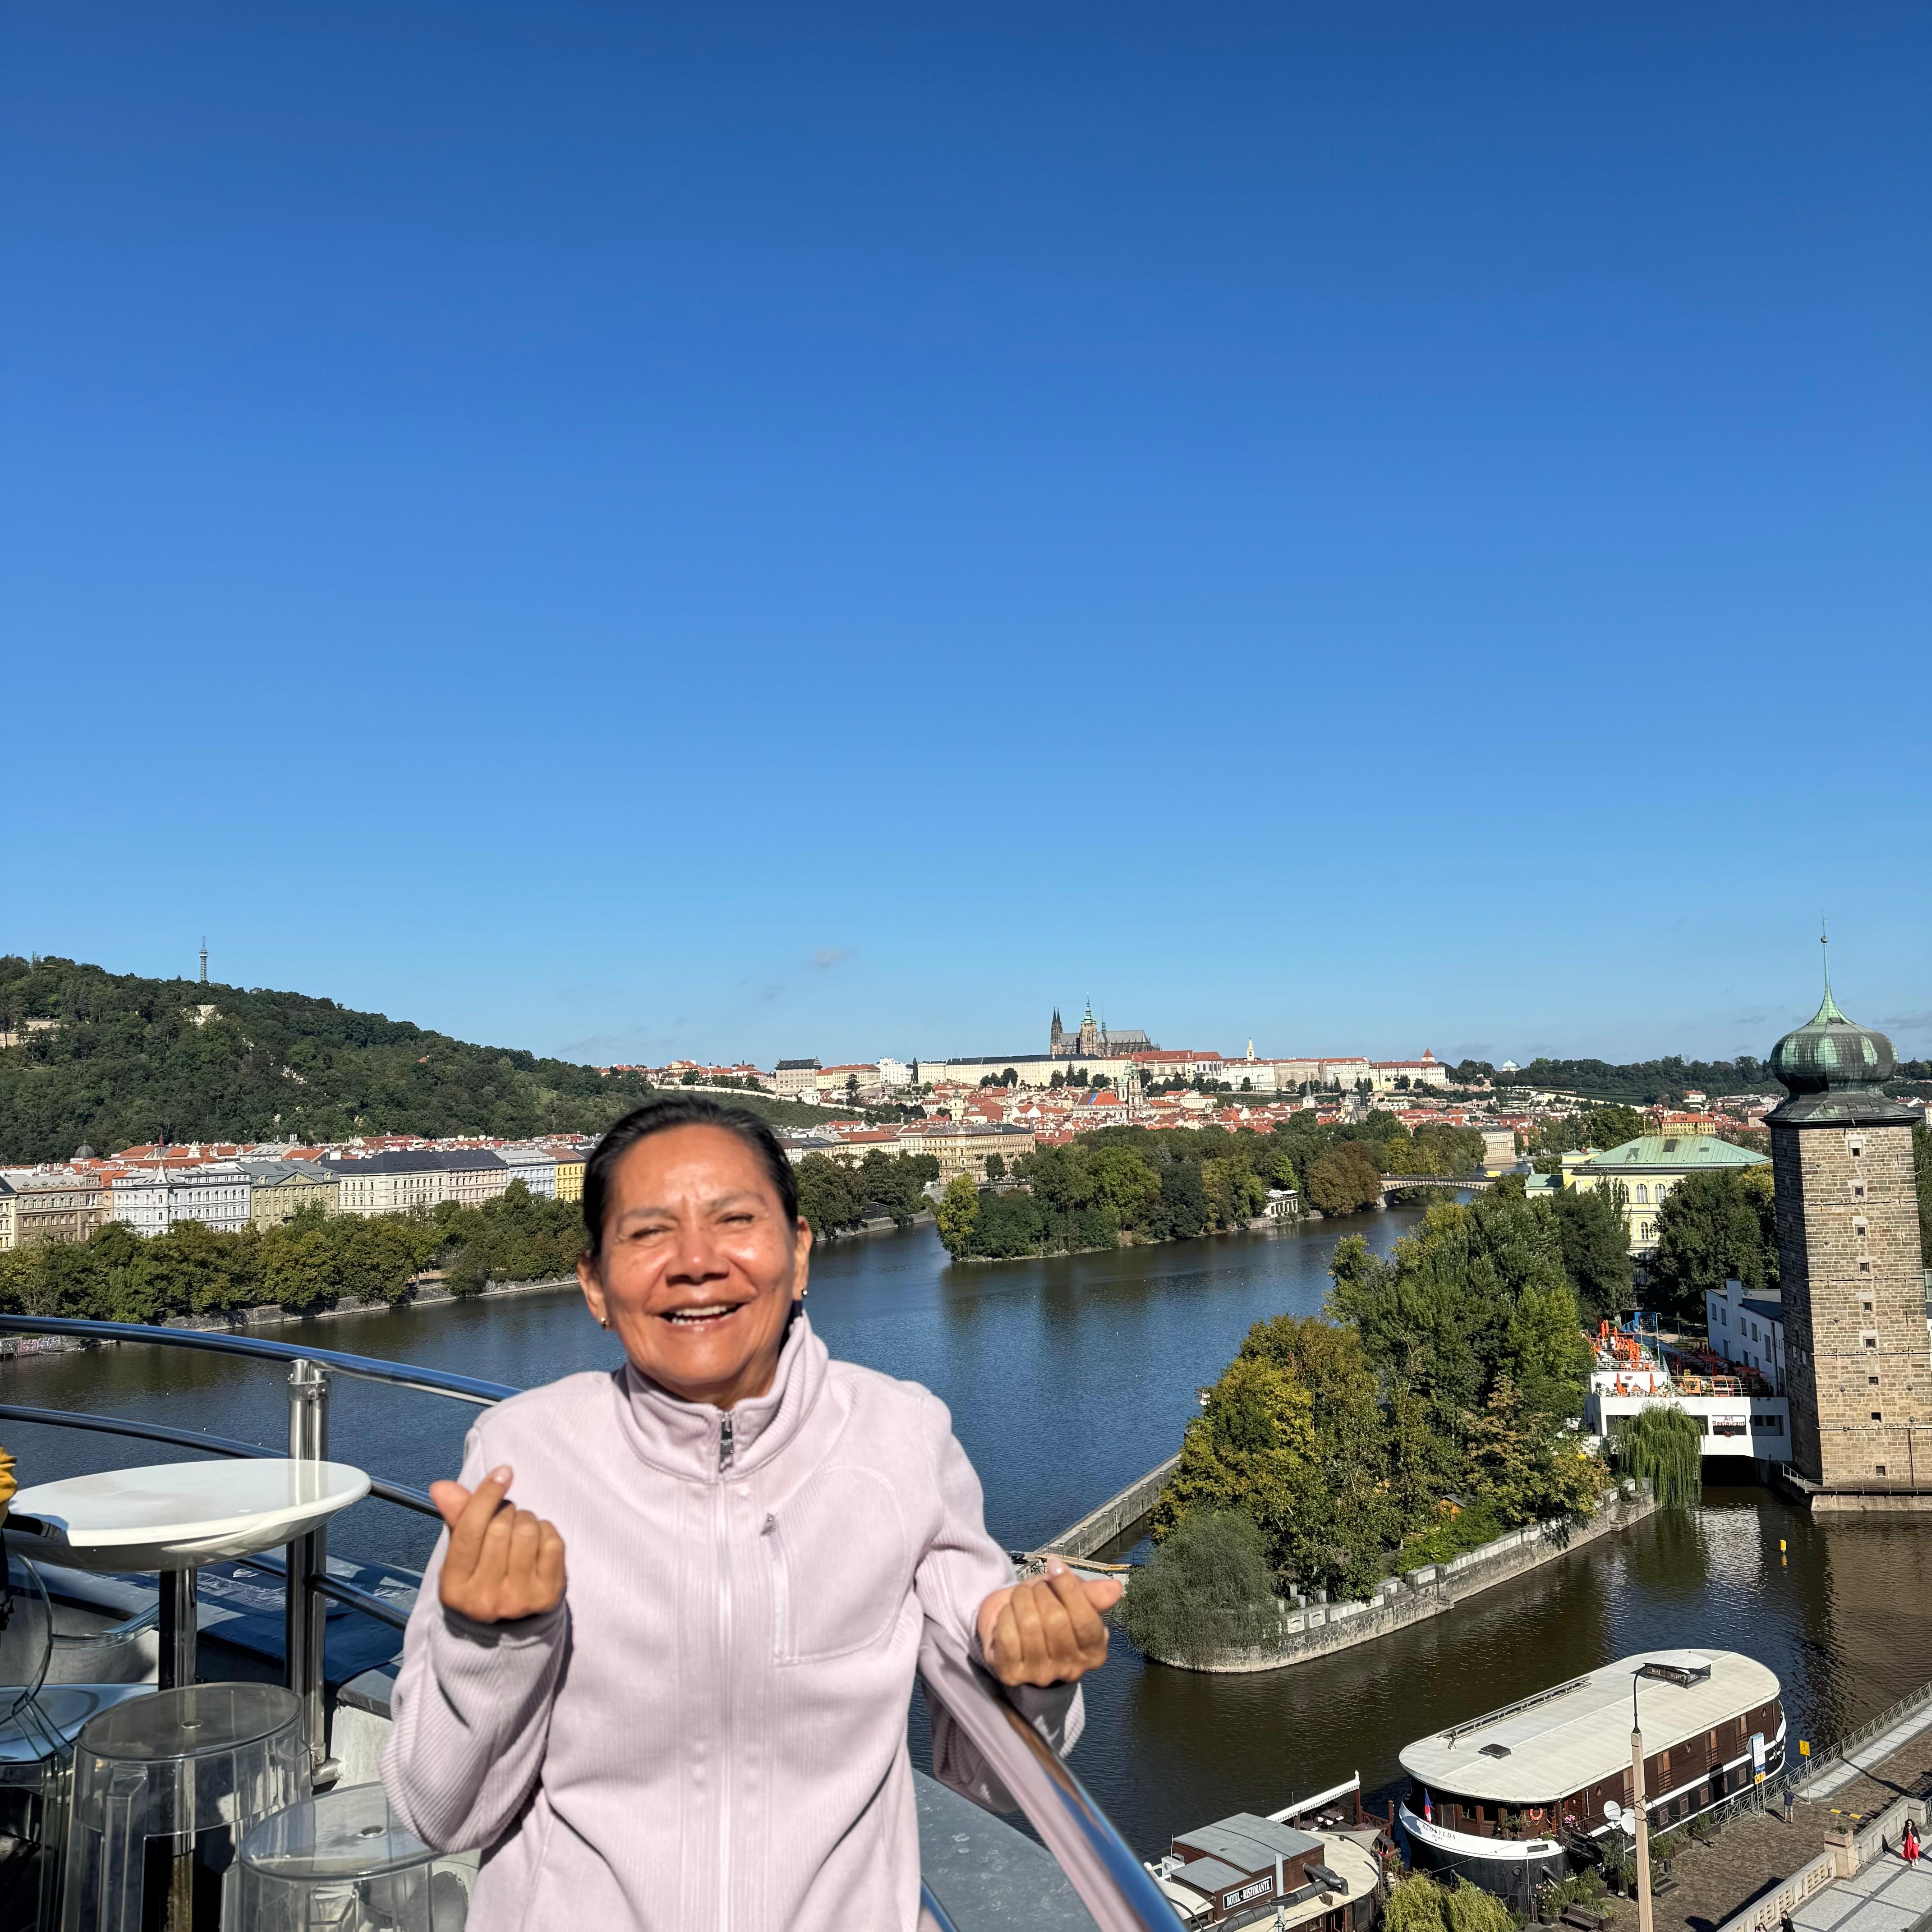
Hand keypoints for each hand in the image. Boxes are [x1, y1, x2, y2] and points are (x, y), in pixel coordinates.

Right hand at [430, 1466, 566, 1623]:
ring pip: (528, 1531)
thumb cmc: (485, 1576)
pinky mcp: (546, 1596)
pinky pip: (552, 1543)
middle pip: (501, 1527)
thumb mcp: (465, 1553)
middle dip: (508, 1511)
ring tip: (522, 1530)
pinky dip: (547, 1532)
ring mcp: (517, 1600)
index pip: (470, 1530)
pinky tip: (539, 1544)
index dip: (487, 1495)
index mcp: (454, 1588)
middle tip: (508, 1517)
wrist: (513, 1624)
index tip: (503, 1472)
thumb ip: (457, 1517)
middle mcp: (483, 1599)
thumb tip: (440, 1487)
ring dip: (528, 1519)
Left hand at [976, 1560, 1122, 1686]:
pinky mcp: (1012, 1674)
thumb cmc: (1048, 1614)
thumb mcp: (1072, 1601)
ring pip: (1030, 1625)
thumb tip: (1116, 1588)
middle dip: (1042, 1591)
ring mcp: (1040, 1674)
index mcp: (1094, 1652)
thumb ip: (1092, 1595)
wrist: (1015, 1638)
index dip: (1068, 1587)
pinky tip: (1009, 1612)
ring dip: (1022, 1599)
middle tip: (1036, 1585)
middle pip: (1056, 1620)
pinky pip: (1007, 1636)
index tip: (1055, 1566)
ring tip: (1022, 1594)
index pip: (1085, 1619)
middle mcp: (1071, 1669)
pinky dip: (1006, 1615)